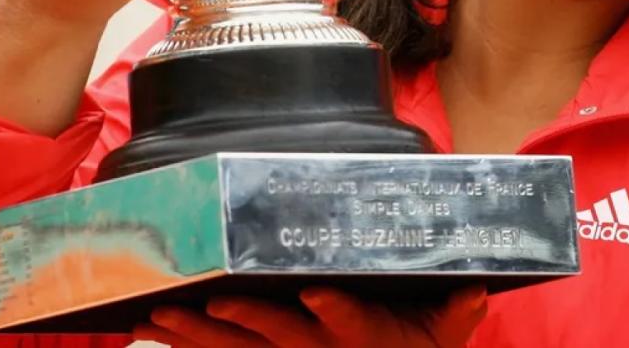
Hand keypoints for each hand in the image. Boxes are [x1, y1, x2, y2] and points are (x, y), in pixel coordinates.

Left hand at [132, 286, 486, 347]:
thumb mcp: (444, 337)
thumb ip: (457, 314)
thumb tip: (476, 287)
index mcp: (365, 338)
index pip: (352, 321)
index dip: (334, 309)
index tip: (315, 294)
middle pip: (282, 338)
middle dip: (246, 321)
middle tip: (213, 303)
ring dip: (198, 336)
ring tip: (160, 316)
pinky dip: (187, 346)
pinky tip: (152, 329)